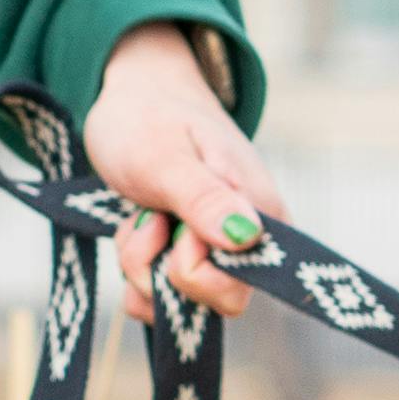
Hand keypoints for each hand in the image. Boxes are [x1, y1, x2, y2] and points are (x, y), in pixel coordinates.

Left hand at [83, 23, 276, 320]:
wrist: (136, 98)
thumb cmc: (151, 118)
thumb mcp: (166, 156)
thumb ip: (203, 199)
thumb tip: (245, 238)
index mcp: (262, 215)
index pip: (232, 288)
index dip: (188, 266)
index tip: (170, 220)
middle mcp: (252, 243)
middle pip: (208, 301)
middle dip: (159, 268)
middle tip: (148, 215)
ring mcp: (222, 255)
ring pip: (178, 301)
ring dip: (142, 264)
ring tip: (143, 213)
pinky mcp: (195, 261)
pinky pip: (163, 300)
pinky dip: (138, 272)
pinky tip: (138, 231)